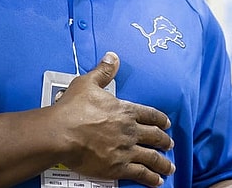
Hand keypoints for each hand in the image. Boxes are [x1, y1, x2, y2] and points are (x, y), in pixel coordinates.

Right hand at [51, 51, 175, 186]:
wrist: (61, 133)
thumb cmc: (72, 109)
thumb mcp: (88, 83)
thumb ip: (103, 71)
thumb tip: (112, 57)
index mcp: (126, 111)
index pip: (150, 114)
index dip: (160, 119)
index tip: (166, 124)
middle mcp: (130, 130)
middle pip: (155, 136)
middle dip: (165, 141)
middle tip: (170, 144)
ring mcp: (126, 150)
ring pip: (152, 157)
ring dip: (163, 163)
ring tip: (170, 168)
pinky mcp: (118, 167)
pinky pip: (140, 173)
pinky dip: (151, 178)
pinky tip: (157, 181)